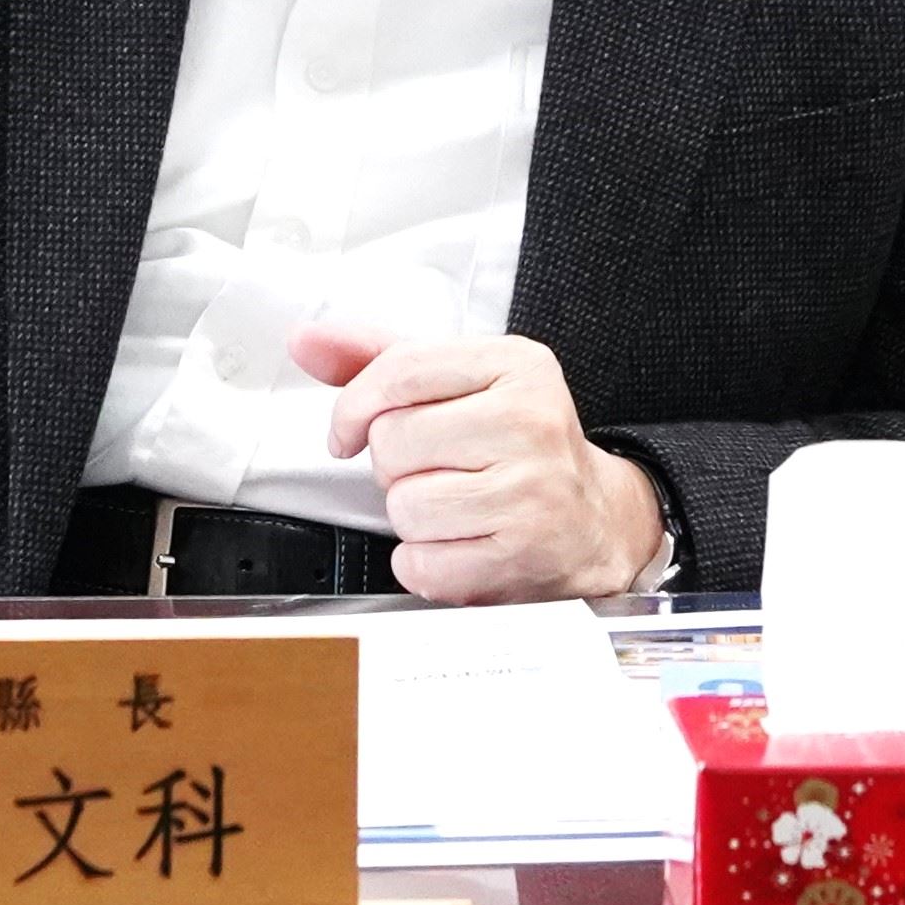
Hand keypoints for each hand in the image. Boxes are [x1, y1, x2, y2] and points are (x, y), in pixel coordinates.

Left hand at [292, 323, 664, 603]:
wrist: (597, 520)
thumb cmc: (520, 446)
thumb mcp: (464, 383)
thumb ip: (381, 358)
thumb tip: (307, 339)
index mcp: (516, 365)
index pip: (400, 372)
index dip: (353, 406)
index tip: (347, 431)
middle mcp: (529, 421)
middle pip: (393, 441)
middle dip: (395, 466)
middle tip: (434, 470)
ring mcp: (530, 489)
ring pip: (403, 505)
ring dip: (412, 518)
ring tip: (453, 507)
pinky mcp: (522, 553)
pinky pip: (421, 564)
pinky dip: (425, 564)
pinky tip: (460, 545)